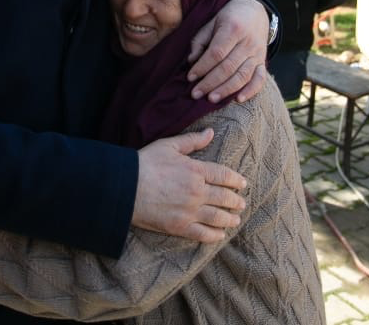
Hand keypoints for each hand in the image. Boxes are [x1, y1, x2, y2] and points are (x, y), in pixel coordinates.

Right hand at [131, 129, 245, 242]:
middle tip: (241, 203)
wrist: (125, 187)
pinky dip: (215, 235)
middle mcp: (197, 192)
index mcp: (196, 171)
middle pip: (224, 198)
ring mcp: (190, 211)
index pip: (224, 176)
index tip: (242, 183)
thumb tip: (211, 132)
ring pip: (218, 217)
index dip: (236, 180)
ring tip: (235, 219)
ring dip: (230, 218)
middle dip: (236, 201)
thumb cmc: (146, 163)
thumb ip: (192, 140)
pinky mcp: (180, 227)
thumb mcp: (169, 145)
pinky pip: (203, 234)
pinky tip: (220, 235)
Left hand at [186, 0, 268, 101]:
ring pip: (243, 75)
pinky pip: (260, 79)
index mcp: (233, 28)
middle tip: (196, 93)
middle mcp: (248, 42)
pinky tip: (238, 99)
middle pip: (228, 67)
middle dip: (210, 82)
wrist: (254, 11)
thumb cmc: (228, 19)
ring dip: (226, 89)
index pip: (217, 52)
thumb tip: (191, 62)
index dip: (202, 67)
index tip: (190, 77)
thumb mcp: (211, 23)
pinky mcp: (263, 62)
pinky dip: (251, 91)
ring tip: (211, 99)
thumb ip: (200, 42)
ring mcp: (257, 53)